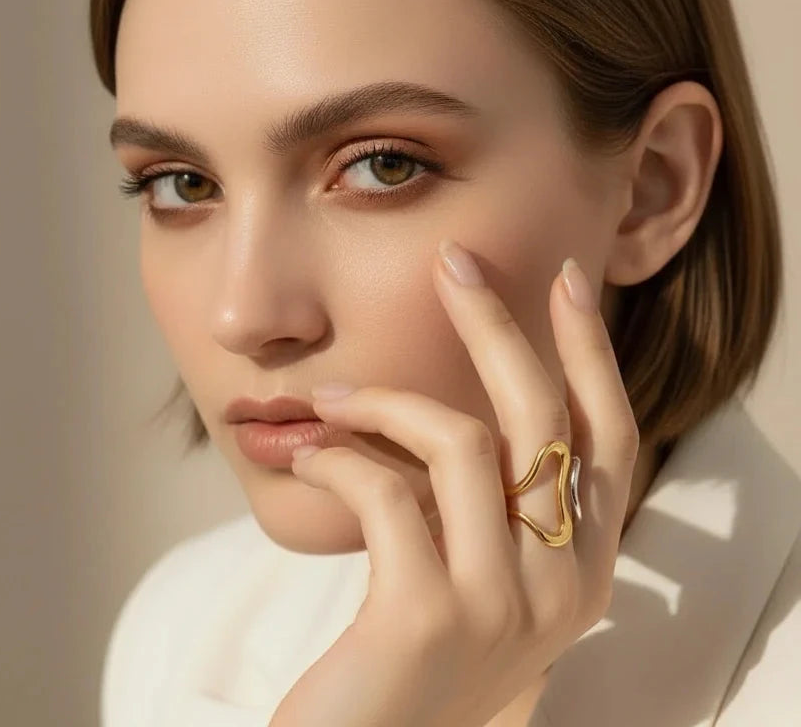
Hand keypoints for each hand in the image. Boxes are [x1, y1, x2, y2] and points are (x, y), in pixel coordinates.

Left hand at [268, 240, 639, 726]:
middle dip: (499, 325)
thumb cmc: (421, 654)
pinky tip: (307, 458)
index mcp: (585, 564)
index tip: (565, 282)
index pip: (610, 436)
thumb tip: (443, 400)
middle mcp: (565, 581)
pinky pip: (386, 493)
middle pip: (543, 416)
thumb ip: (488, 503)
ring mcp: (505, 601)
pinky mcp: (430, 616)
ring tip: (325, 399)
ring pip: (462, 442)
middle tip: (454, 263)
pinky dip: (340, 459)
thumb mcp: (479, 571)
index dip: (591, 353)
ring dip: (382, 401)